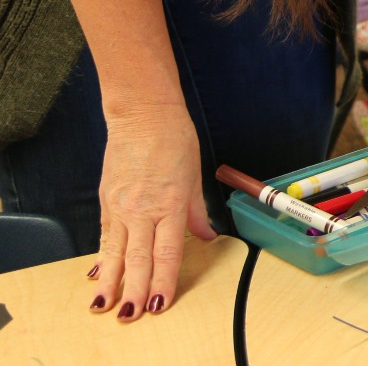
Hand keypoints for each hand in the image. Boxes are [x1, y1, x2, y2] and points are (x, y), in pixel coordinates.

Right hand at [89, 103, 214, 320]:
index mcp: (171, 203)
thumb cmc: (175, 138)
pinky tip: (98, 273)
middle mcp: (143, 209)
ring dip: (111, 281)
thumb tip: (207, 235)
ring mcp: (121, 205)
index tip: (161, 302)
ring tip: (106, 306)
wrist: (143, 114)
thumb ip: (197, 210)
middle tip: (132, 315)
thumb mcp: (195, 174)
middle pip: (139, 258)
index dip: (164, 280)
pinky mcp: (106, 200)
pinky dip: (101, 256)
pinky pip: (104, 235)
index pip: (168, 252)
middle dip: (136, 290)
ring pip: (115, 252)